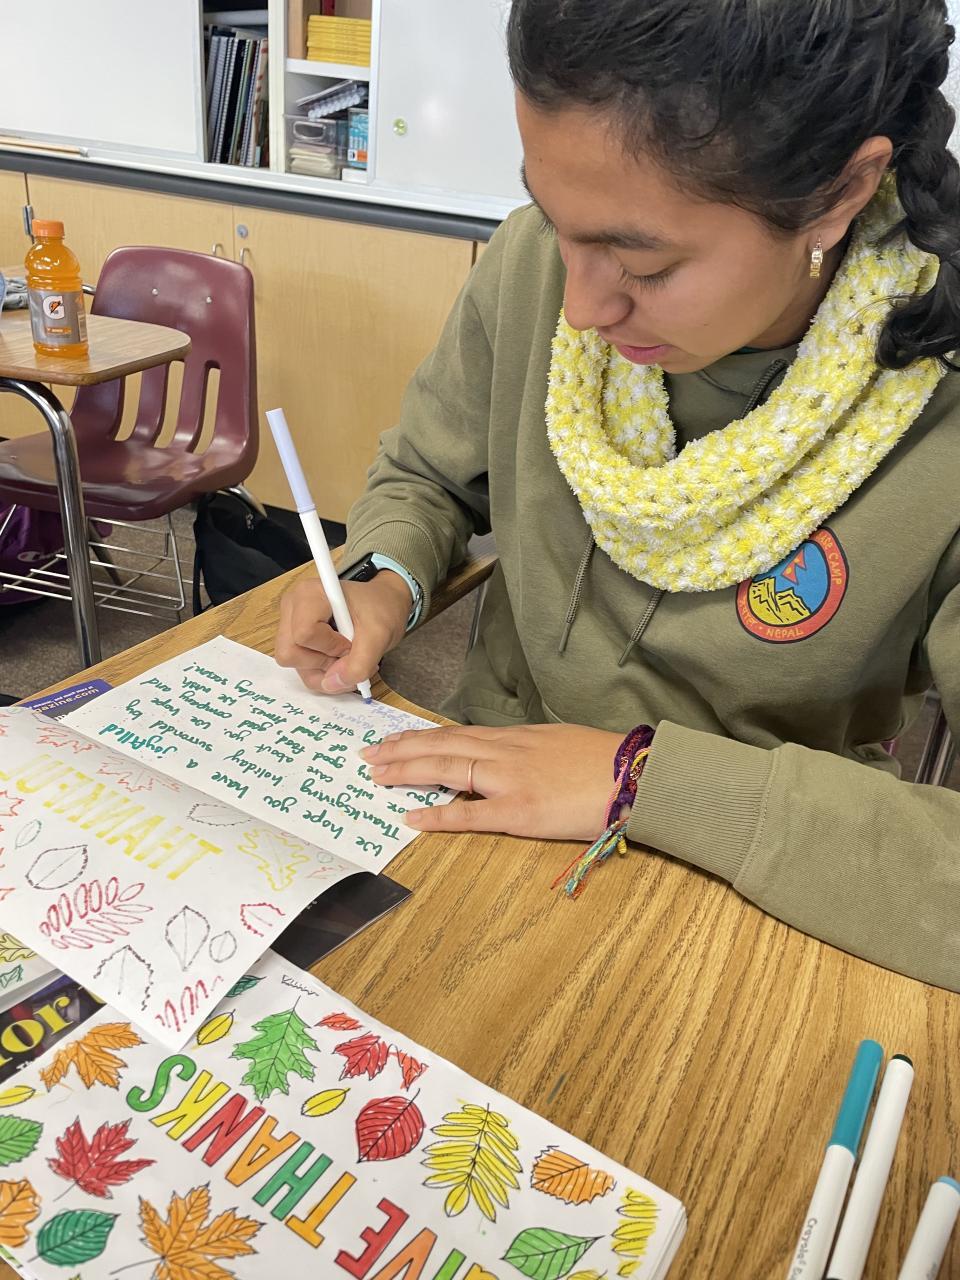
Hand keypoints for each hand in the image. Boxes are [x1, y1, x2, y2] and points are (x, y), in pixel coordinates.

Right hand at [275, 572, 412, 692]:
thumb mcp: (380, 635)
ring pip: (295, 665)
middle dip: (323, 662)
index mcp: (309, 594)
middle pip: (291, 653)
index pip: (304, 633)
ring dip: (325, 670)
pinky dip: (324, 673)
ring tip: (348, 657)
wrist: (383, 605)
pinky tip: (342, 661)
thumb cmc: (380, 609)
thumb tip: (333, 683)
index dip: (330, 646)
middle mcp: (293, 608)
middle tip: (348, 652)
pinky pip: (303, 670)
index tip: (351, 641)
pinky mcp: (296, 642)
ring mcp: (291, 625)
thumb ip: (359, 662)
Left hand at [360, 723, 622, 840]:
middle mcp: (507, 751)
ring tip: (377, 775)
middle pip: (443, 745)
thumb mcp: (561, 743)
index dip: (421, 737)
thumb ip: (529, 751)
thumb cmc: (606, 763)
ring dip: (407, 771)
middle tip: (368, 755)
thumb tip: (508, 759)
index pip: (457, 733)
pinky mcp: (521, 811)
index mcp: (517, 737)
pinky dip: (438, 815)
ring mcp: (510, 780)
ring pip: (447, 768)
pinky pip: (470, 813)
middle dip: (401, 749)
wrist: (637, 774)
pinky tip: (412, 818)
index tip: (394, 739)